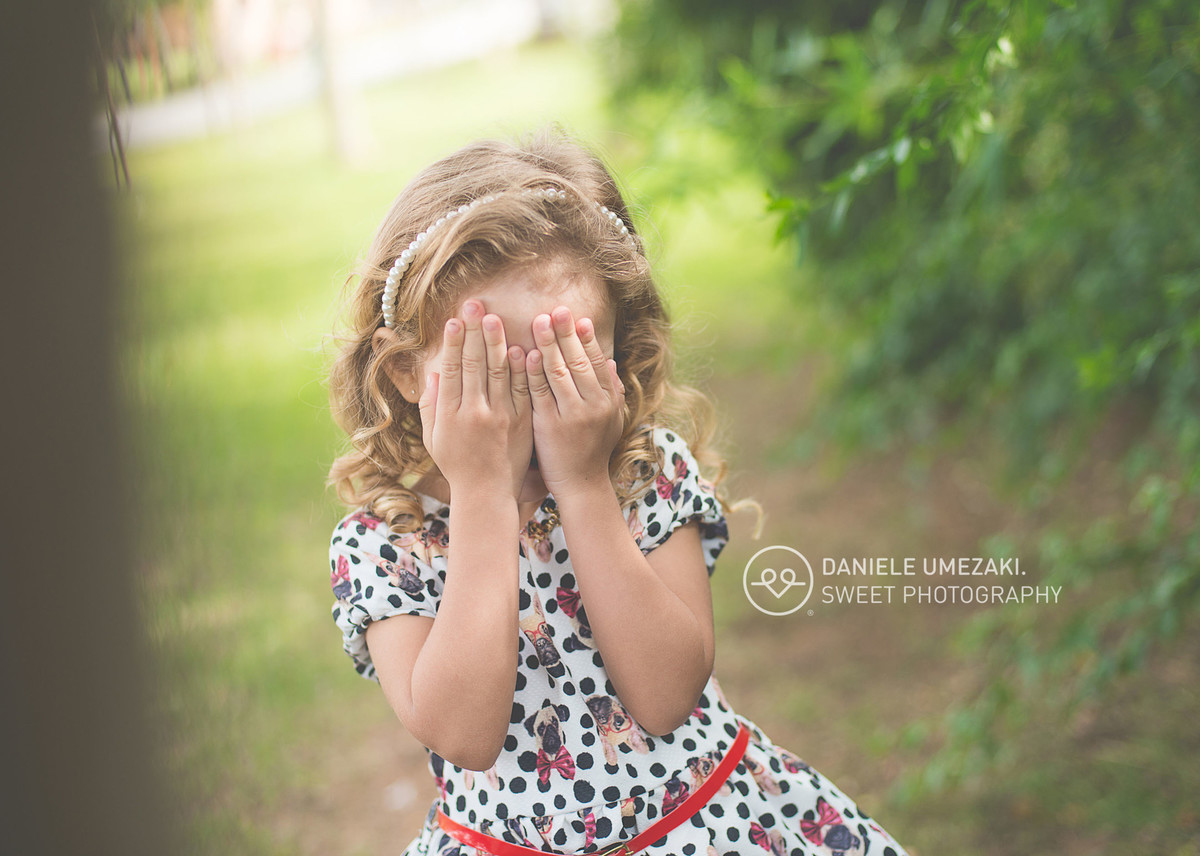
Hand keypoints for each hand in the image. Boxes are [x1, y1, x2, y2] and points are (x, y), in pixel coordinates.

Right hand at [419, 299, 532, 498]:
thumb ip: (431, 406)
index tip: (453, 321)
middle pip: (474, 364)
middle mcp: (474, 412)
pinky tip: (520, 348)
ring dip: (496, 342)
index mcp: (450, 415)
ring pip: (498, 372)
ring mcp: (500, 417)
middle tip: (475, 305)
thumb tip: (432, 374)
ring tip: (494, 318)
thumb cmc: (456, 464)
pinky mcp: (521, 422)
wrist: (486, 492)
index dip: (452, 344)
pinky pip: (522, 390)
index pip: (451, 371)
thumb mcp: (433, 438)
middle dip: (473, 332)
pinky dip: (521, 369)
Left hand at [526, 306, 625, 498]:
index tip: (578, 318)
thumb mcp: (612, 420)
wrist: (581, 485)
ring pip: (559, 372)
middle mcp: (593, 405)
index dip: (587, 338)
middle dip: (566, 333)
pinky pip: (539, 392)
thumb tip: (609, 362)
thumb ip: (611, 391)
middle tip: (556, 310)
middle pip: (578, 361)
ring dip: (548, 344)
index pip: (596, 362)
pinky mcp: (549, 425)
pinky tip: (525, 353)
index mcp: (608, 401)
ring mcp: (571, 415)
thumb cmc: (593, 451)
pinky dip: (533, 371)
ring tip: (538, 321)